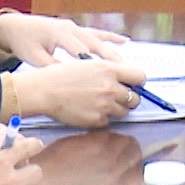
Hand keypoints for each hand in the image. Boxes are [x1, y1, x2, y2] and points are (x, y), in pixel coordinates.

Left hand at [0, 11, 128, 67]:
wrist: (16, 26)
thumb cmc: (24, 42)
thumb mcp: (33, 57)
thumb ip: (51, 67)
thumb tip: (68, 78)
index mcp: (59, 34)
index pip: (79, 50)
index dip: (92, 63)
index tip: (103, 75)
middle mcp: (70, 28)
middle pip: (93, 43)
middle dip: (107, 58)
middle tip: (120, 72)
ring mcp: (75, 27)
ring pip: (98, 39)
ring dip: (111, 51)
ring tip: (123, 64)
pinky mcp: (76, 28)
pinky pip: (96, 33)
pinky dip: (110, 37)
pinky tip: (124, 41)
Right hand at [20, 58, 147, 128]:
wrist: (44, 90)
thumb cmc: (63, 75)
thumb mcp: (89, 64)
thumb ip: (109, 71)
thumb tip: (126, 78)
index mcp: (109, 70)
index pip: (140, 77)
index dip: (138, 82)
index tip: (134, 85)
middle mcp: (110, 88)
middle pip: (135, 98)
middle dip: (129, 98)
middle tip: (118, 98)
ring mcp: (104, 105)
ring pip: (124, 111)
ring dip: (116, 109)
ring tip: (100, 103)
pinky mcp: (96, 120)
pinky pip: (109, 121)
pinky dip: (102, 118)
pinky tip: (90, 110)